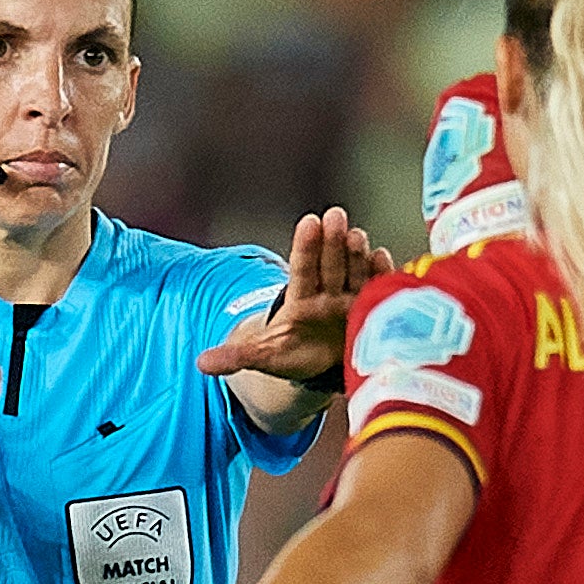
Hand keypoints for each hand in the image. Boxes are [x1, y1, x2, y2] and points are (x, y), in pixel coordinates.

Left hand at [196, 208, 387, 388]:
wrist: (320, 367)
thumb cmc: (291, 356)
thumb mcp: (263, 356)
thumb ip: (236, 356)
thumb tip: (200, 363)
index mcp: (299, 301)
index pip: (301, 269)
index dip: (306, 247)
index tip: (309, 221)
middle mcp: (326, 294)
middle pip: (329, 265)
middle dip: (333, 241)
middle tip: (336, 216)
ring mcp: (350, 301)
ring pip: (354, 272)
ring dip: (357, 254)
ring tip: (359, 236)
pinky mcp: (370, 311)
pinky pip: (376, 290)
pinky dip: (381, 275)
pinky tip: (384, 257)